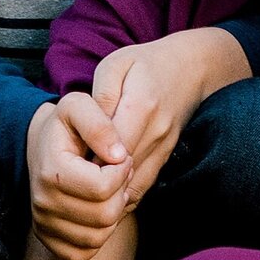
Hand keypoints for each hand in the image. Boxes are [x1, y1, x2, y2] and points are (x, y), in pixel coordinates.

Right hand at [25, 92, 139, 259]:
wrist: (41, 148)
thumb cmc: (65, 127)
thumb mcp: (78, 107)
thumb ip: (99, 123)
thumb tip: (119, 154)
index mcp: (51, 171)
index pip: (103, 187)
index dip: (122, 171)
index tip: (120, 156)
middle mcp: (43, 203)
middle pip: (105, 214)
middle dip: (121, 191)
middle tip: (119, 173)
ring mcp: (44, 225)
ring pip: (100, 236)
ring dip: (114, 212)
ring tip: (110, 189)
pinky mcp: (51, 242)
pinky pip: (88, 251)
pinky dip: (101, 234)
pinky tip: (99, 209)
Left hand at [85, 30, 237, 204]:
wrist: (191, 68)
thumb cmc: (146, 64)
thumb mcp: (115, 66)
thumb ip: (101, 96)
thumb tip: (92, 128)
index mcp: (141, 106)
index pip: (113, 147)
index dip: (89, 162)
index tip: (69, 164)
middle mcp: (156, 132)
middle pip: (122, 171)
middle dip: (94, 181)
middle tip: (70, 183)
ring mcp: (164, 146)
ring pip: (134, 185)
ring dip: (108, 193)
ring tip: (84, 190)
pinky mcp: (167, 156)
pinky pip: (143, 185)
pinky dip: (123, 194)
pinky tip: (104, 191)